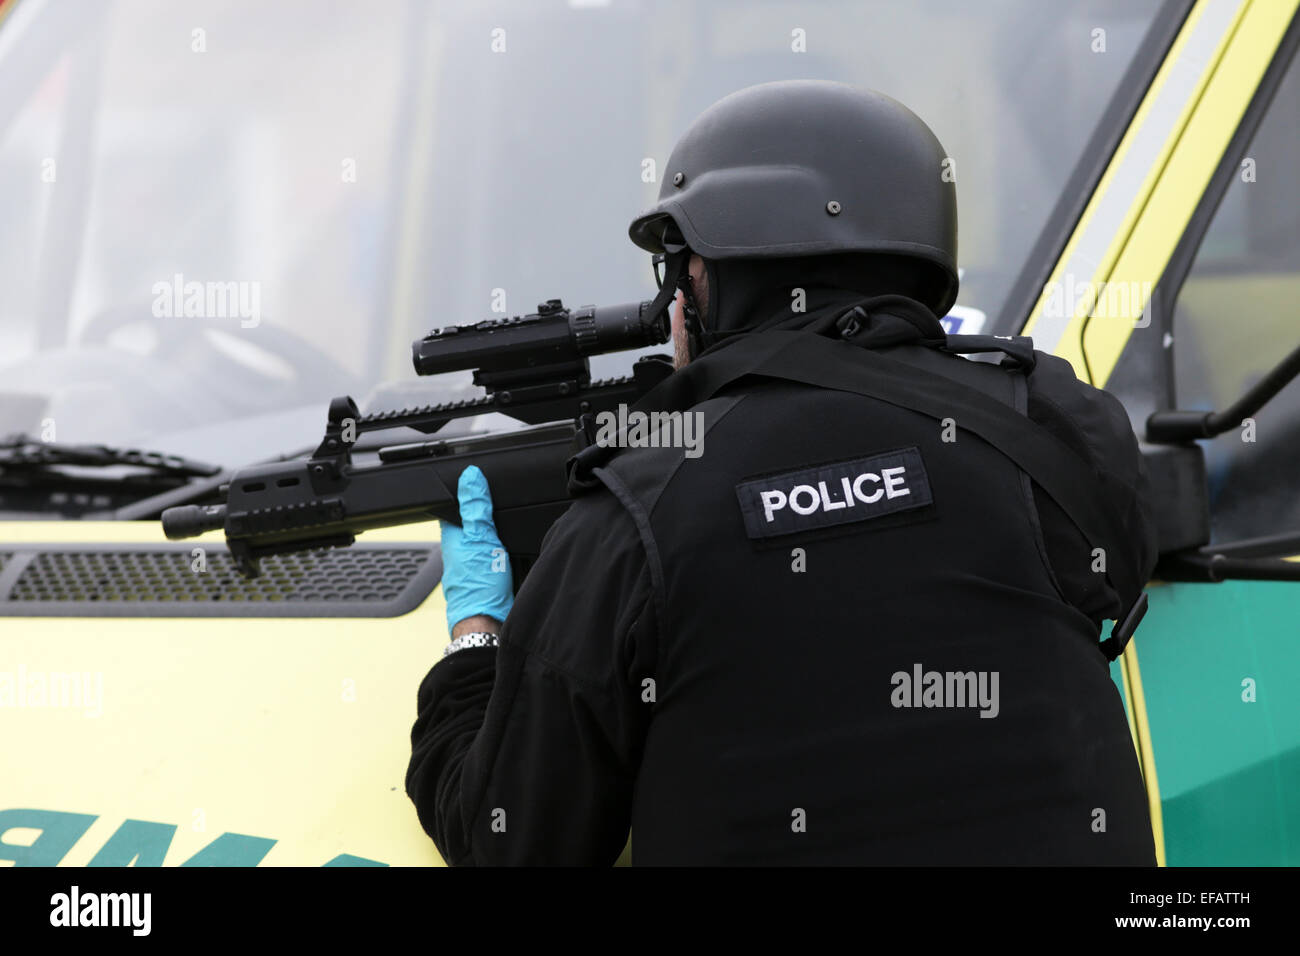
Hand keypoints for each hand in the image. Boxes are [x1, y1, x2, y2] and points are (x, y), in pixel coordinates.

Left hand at [438, 466, 513, 635]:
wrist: (487, 623)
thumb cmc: (479, 586)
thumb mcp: (481, 538)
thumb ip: (476, 509)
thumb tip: (470, 477)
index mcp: (452, 536)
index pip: (455, 505)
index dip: (466, 492)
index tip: (477, 480)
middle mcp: (458, 549)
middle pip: (468, 522)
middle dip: (480, 511)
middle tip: (494, 497)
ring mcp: (470, 564)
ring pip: (479, 538)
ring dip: (489, 530)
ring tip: (501, 519)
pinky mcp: (483, 576)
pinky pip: (488, 554)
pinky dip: (497, 547)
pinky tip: (505, 547)